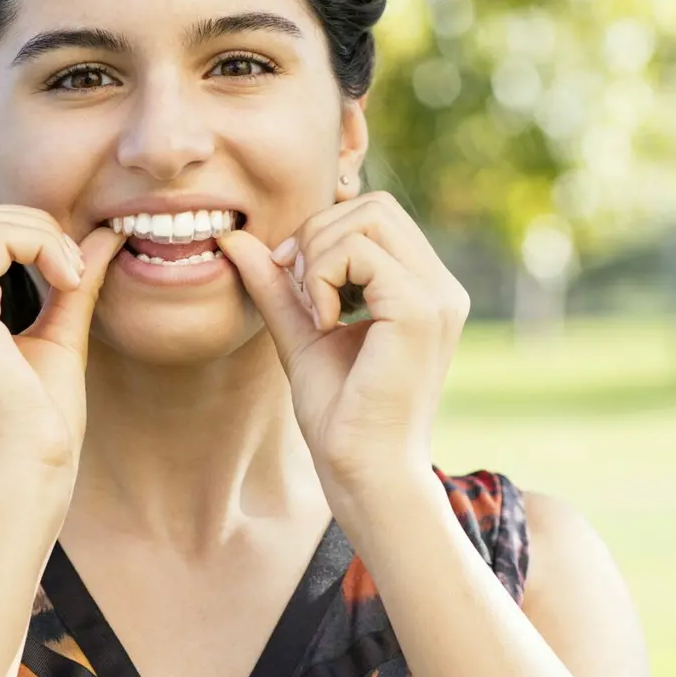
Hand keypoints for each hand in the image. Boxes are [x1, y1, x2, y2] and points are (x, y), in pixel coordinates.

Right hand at [0, 203, 125, 485]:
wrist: (26, 477)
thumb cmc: (41, 426)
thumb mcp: (60, 338)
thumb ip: (73, 283)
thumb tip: (106, 234)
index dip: (29, 235)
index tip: (73, 274)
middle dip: (35, 226)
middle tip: (76, 269)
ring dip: (41, 234)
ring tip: (73, 277)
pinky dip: (40, 244)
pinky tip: (67, 281)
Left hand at [215, 190, 469, 493]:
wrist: (364, 470)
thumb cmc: (340, 414)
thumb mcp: (300, 332)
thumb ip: (276, 284)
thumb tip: (234, 237)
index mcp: (423, 288)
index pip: (375, 214)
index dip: (323, 232)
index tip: (292, 280)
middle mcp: (441, 286)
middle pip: (374, 205)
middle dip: (318, 235)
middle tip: (299, 290)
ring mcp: (437, 296)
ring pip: (368, 218)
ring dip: (320, 256)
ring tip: (314, 311)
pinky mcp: (419, 311)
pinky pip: (359, 252)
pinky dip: (324, 278)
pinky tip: (324, 324)